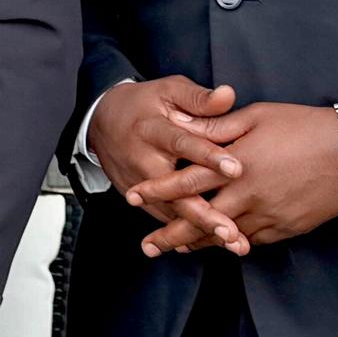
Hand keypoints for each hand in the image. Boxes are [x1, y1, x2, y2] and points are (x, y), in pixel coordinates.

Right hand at [87, 75, 251, 256]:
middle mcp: (144, 160)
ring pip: (173, 211)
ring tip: (234, 244)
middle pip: (175, 191)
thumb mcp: (168, 91)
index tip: (235, 168)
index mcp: (153, 130)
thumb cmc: (144, 105)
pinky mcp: (139, 199)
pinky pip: (166, 219)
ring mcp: (139, 184)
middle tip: (232, 230)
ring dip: (202, 231)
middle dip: (204, 213)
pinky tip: (216, 244)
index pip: (183, 143)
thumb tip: (228, 95)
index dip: (208, 156)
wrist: (102, 122)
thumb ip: (198, 98)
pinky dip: (189, 234)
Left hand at [153, 102, 337, 255]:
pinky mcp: (288, 228)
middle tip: (147, 247)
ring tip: (176, 250)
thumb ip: (219, 127)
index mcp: (237, 163)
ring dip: (199, 244)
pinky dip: (233, 243)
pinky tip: (221, 245)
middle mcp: (248, 194)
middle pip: (200, 221)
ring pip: (225, 236)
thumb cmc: (304, 126)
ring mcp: (269, 215)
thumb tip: (187, 127)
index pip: (187, 181)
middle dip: (170, 235)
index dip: (158, 191)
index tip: (132, 198)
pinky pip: (254, 240)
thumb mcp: (258, 117)